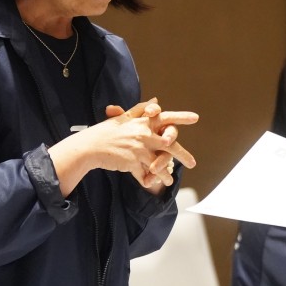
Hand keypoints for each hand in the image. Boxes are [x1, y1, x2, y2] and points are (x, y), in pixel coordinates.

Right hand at [48, 98, 197, 195]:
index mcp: (143, 122)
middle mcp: (143, 135)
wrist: (89, 147)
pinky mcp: (132, 163)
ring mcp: (138, 150)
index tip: (196, 118)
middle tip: (192, 163)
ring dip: (166, 172)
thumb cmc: (106, 131)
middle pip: (169, 144)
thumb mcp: (124, 118)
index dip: (181, 117)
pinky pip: (146, 174)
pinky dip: (151, 180)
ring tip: (171, 179)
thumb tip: (156, 100)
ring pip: (159, 162)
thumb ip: (141, 109)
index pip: (165, 118)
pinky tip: (155, 184)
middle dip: (183, 155)